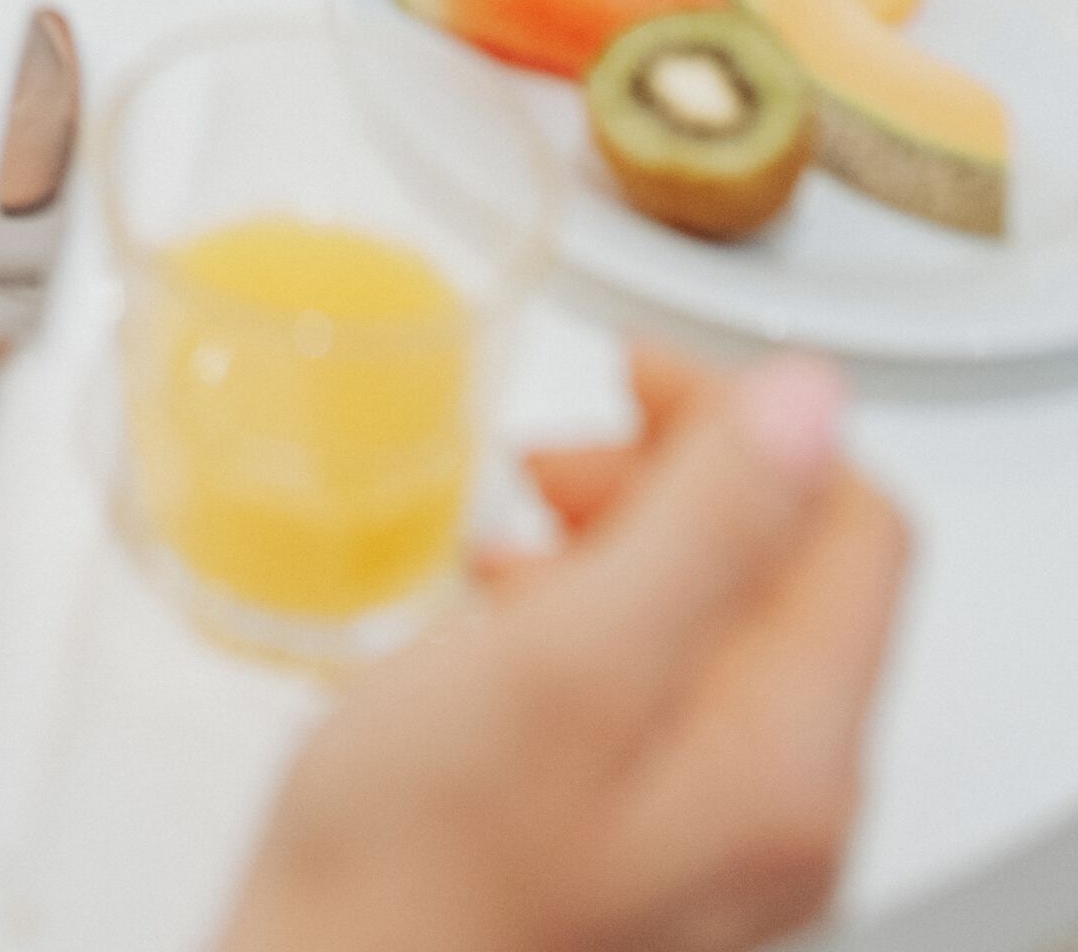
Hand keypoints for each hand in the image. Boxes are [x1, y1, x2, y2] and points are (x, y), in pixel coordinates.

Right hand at [219, 346, 908, 951]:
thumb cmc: (406, 873)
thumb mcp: (559, 664)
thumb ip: (702, 527)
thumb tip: (808, 400)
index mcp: (787, 759)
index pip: (852, 520)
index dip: (745, 421)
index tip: (627, 384)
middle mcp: (783, 809)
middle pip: (794, 564)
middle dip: (675, 479)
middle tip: (546, 473)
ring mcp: (721, 834)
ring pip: (724, 615)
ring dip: (622, 538)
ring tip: (511, 540)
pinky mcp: (650, 839)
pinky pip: (666, 682)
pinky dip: (590, 612)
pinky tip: (503, 620)